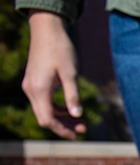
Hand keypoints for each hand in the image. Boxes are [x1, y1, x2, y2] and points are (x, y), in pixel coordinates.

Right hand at [22, 11, 85, 139]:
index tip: (79, 135)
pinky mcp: (34, 82)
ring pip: (44, 110)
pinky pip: (44, 102)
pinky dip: (56, 108)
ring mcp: (31, 86)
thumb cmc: (61, 49)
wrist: (47, 29)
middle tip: (84, 128)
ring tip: (80, 120)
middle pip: (45, 118)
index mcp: (39, 90)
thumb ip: (73, 95)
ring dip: (61, 118)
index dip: (62, 130)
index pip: (48, 120)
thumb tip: (77, 115)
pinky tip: (70, 108)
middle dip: (64, 126)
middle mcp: (31, 90)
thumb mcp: (70, 73)